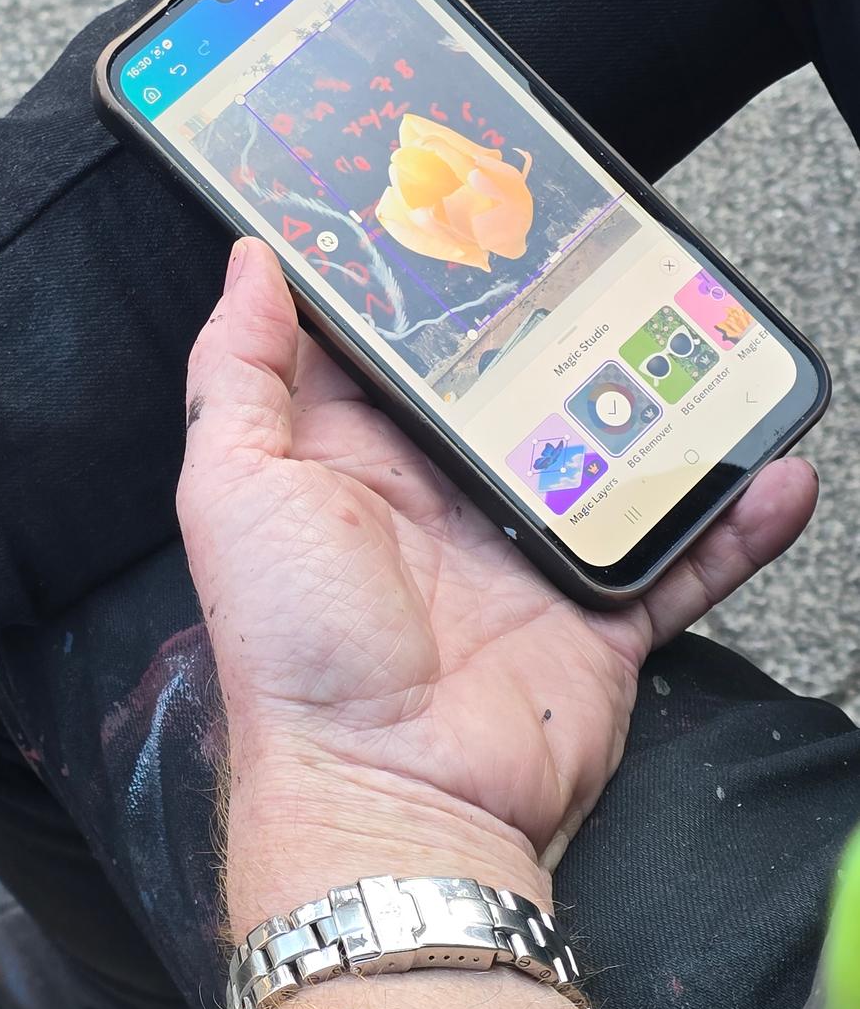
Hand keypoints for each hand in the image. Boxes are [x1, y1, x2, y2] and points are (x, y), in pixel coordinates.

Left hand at [178, 239, 816, 925]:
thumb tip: (251, 264)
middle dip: (556, 328)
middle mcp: (442, 498)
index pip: (395, 349)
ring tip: (707, 349)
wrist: (391, 797)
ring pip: (611, 459)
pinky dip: (731, 523)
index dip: (424, 285)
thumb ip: (239, 372)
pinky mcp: (595, 614)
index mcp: (355, 458)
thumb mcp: (236, 489)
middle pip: (514, 390)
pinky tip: (772, 473)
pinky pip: (679, 556)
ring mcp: (525, 556)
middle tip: (605, 252)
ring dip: (661, 410)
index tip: (461, 211)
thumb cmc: (296, 651)